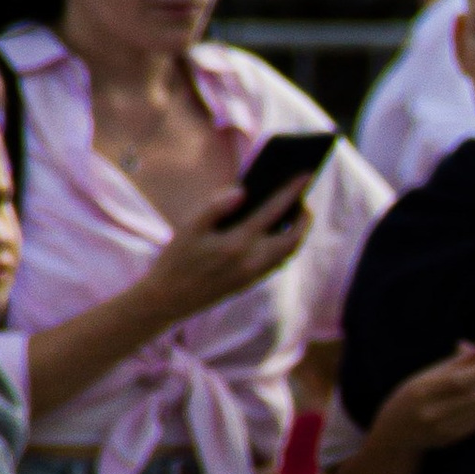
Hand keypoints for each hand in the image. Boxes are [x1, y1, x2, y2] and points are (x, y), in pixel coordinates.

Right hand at [146, 181, 311, 318]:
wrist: (168, 299)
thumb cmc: (176, 259)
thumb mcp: (189, 228)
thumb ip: (215, 206)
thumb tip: (242, 191)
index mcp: (237, 243)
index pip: (273, 211)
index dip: (292, 191)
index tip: (306, 174)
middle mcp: (252, 261)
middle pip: (293, 237)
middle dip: (303, 216)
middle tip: (302, 197)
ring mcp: (254, 275)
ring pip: (289, 252)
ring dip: (297, 231)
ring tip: (294, 212)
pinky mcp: (251, 283)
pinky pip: (278, 262)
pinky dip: (285, 245)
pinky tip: (279, 231)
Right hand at [388, 345, 474, 450]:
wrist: (395, 431)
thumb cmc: (414, 395)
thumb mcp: (427, 376)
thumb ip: (455, 363)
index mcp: (421, 390)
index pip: (457, 380)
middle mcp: (428, 411)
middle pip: (471, 396)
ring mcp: (438, 428)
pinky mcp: (447, 439)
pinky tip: (473, 406)